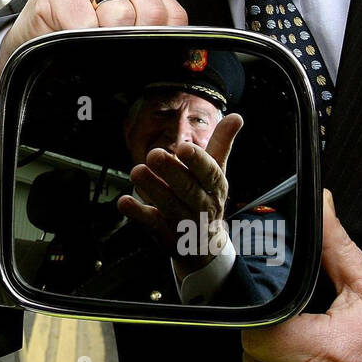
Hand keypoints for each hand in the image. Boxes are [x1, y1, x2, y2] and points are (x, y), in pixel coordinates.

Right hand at [0, 0, 186, 78]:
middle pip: (150, 12)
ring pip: (120, 15)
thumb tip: (168, 66)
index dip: (161, 40)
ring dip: (105, 40)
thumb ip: (139, 39)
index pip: (170, 12)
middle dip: (134, 41)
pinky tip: (69, 39)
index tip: (143, 56)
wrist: (25, 40)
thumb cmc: (71, 40)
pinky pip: (84, 22)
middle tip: (113, 53)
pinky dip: (80, 40)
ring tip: (88, 43)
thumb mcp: (112, 37)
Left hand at [118, 114, 242, 272]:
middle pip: (188, 189)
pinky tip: (124, 201)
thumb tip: (237, 116)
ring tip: (136, 171)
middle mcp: (202, 206)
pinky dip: (138, 213)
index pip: (210, 174)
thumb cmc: (208, 198)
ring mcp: (184, 222)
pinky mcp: (165, 234)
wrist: (205, 245)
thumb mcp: (217, 172)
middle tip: (154, 154)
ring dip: (153, 189)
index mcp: (216, 187)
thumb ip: (222, 144)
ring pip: (169, 206)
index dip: (198, 161)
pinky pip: (152, 224)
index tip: (185, 148)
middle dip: (171, 172)